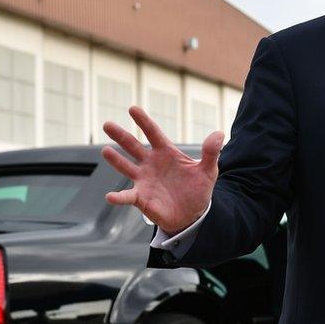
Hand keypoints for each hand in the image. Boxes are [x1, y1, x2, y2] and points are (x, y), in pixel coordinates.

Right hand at [101, 106, 223, 234]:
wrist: (192, 215)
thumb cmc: (197, 189)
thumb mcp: (208, 171)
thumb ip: (211, 152)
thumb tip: (219, 134)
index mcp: (166, 153)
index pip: (153, 133)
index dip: (143, 122)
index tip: (132, 109)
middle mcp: (151, 163)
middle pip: (133, 146)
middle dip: (120, 135)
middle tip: (107, 124)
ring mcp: (143, 180)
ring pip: (126, 167)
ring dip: (115, 160)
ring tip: (105, 150)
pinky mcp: (140, 198)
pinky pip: (127, 196)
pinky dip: (118, 197)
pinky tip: (110, 197)